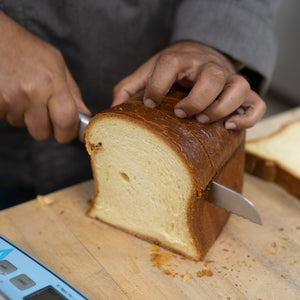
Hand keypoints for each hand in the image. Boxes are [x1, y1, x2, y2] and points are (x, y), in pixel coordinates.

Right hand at [0, 11, 89, 142]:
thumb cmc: (27, 49)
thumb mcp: (57, 64)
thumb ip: (72, 92)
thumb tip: (84, 114)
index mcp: (53, 82)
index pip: (66, 122)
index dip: (67, 133)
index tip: (66, 132)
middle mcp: (32, 92)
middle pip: (42, 133)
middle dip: (42, 126)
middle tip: (39, 107)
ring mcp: (11, 98)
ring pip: (22, 125)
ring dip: (23, 115)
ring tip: (21, 93)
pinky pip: (5, 118)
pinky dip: (7, 110)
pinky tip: (8, 93)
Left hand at [113, 41, 265, 129]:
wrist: (201, 55)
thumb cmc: (175, 68)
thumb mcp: (150, 71)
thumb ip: (131, 86)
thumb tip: (114, 107)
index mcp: (182, 59)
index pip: (171, 64)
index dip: (158, 84)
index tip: (150, 102)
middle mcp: (208, 66)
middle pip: (212, 77)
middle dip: (196, 99)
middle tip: (181, 113)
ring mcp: (228, 78)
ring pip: (238, 88)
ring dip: (222, 107)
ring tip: (204, 120)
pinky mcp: (241, 92)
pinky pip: (256, 104)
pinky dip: (248, 117)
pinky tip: (230, 126)